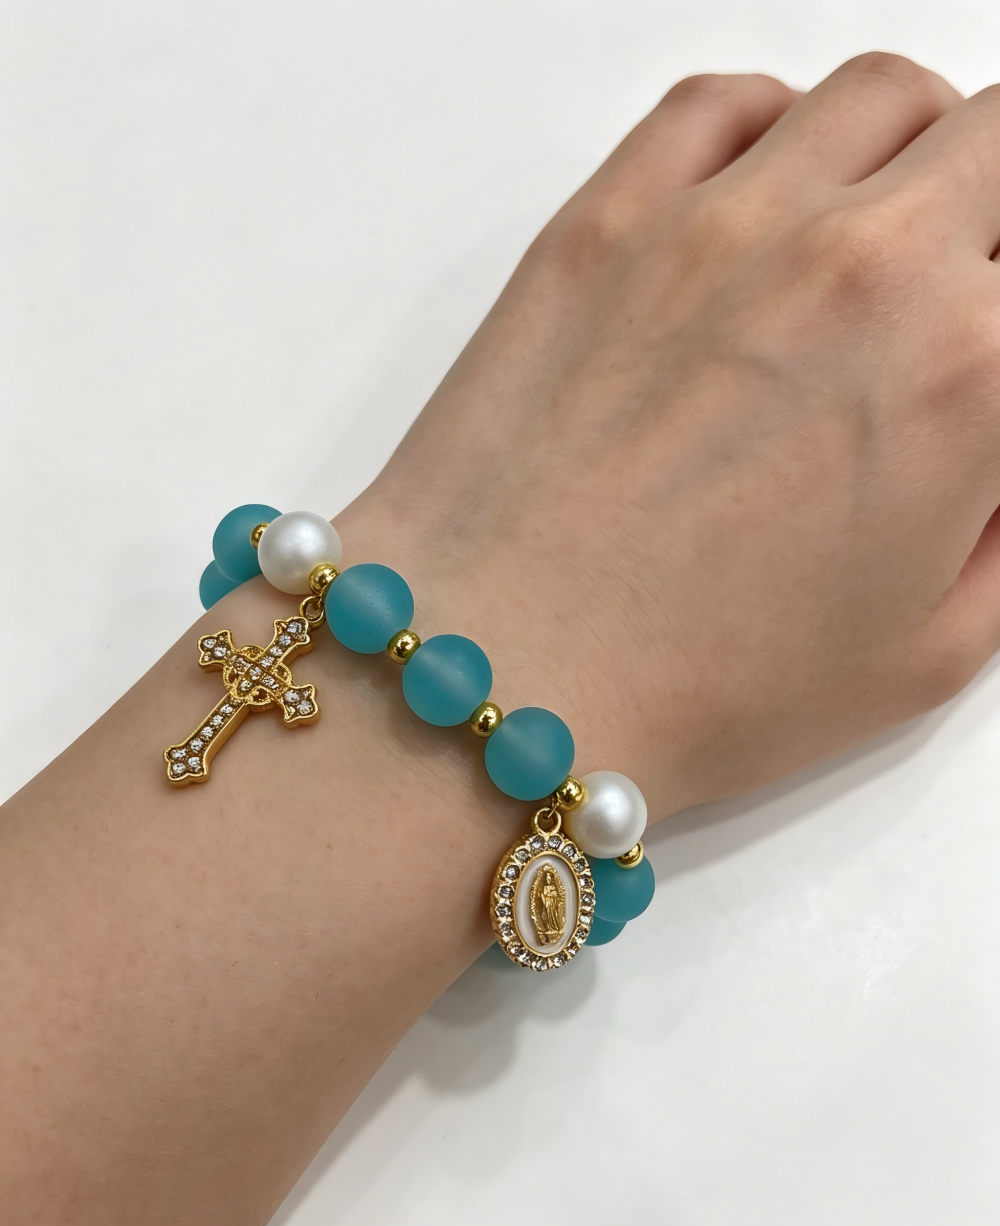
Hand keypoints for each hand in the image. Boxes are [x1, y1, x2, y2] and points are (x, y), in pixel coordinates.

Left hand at [339, 55, 999, 818]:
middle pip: (999, 141)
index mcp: (971, 374)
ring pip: (876, 98)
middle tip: (962, 280)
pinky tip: (764, 196)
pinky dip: (771, 128)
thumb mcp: (929, 651)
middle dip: (995, 211)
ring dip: (907, 151)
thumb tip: (995, 448)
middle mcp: (865, 265)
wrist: (508, 674)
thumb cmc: (704, 691)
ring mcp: (725, 224)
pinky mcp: (608, 218)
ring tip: (875, 227)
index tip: (983, 356)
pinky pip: (721, 102)